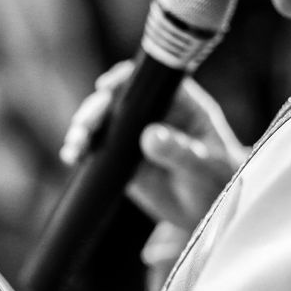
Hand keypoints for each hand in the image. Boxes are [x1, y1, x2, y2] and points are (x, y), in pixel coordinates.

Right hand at [60, 61, 247, 231]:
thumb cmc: (218, 183)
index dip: (127, 79)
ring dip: (84, 130)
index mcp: (182, 103)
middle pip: (119, 100)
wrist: (211, 212)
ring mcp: (136, 134)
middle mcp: (155, 113)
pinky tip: (72, 156)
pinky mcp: (122, 156)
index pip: (152, 82)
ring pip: (104, 122)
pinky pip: (99, 148)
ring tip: (74, 148)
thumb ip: (179, 151)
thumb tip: (150, 135)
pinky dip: (83, 150)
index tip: (107, 87)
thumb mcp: (204, 168)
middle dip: (96, 110)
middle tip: (84, 127)